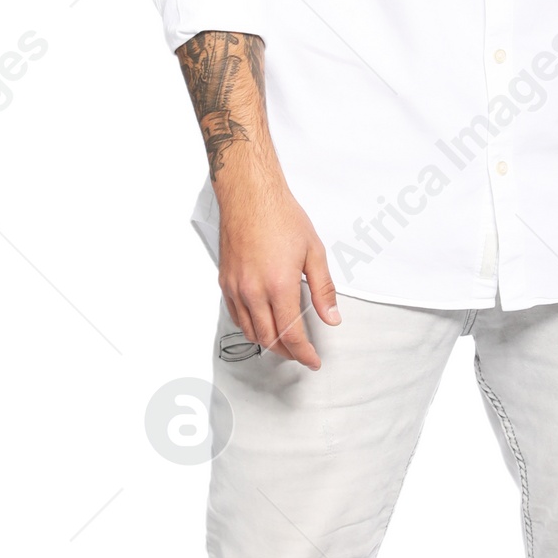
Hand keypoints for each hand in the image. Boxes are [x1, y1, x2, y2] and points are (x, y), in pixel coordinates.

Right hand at [214, 155, 338, 370]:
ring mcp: (236, 288)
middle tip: (302, 355)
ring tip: (285, 343)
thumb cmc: (281, 217)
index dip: (304, 353)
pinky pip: (236, 316)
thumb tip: (332, 318)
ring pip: (250, 331)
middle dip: (287, 353)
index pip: (291, 334)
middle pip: (269, 339)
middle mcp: (253, 291)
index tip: (313, 361)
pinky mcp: (225, 282)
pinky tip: (262, 324)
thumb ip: (323, 290)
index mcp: (279, 285)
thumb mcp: (314, 252)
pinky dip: (250, 327)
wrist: (249, 196)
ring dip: (268, 343)